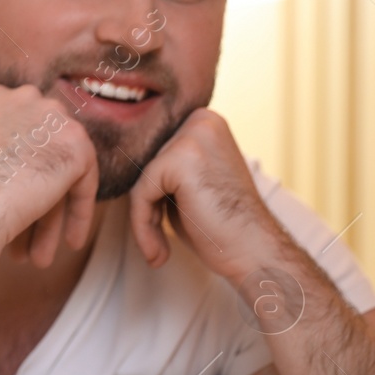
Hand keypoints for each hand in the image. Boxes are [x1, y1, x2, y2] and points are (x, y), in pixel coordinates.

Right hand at [0, 84, 99, 267]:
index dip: (25, 168)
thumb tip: (21, 165)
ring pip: (63, 171)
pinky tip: (69, 241)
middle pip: (46, 151)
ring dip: (54, 215)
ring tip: (41, 254)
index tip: (18, 197)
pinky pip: (84, 183)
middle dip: (41, 193)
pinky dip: (78, 214)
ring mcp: (53, 118)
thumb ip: (0, 146)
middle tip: (31, 232)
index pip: (26, 132)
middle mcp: (27, 98)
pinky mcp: (76, 143)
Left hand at [127, 109, 287, 280]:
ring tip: (159, 249)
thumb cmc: (221, 226)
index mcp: (203, 121)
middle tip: (157, 241)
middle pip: (143, 164)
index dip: (151, 193)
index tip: (158, 224)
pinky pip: (140, 193)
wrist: (257, 254)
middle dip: (147, 204)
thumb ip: (162, 168)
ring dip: (144, 218)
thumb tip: (118, 159)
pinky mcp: (182, 158)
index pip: (152, 154)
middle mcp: (200, 120)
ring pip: (140, 179)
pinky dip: (143, 226)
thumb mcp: (188, 185)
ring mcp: (193, 135)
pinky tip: (159, 251)